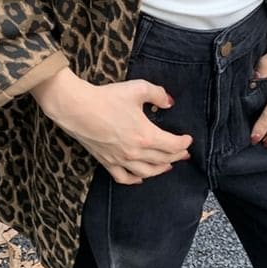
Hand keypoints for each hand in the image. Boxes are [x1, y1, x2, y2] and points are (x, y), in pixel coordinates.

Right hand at [30, 67, 192, 184]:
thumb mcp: (138, 88)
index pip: (172, 145)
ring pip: (147, 171)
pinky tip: (141, 177)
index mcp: (146, 135)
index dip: (183, 143)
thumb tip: (170, 102)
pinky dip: (136, 179)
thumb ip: (158, 94)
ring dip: (161, 169)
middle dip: (176, 156)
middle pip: (163, 159)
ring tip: (169, 165)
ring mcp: (120, 160)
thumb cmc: (108, 97)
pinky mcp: (106, 162)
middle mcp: (135, 152)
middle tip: (184, 153)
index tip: (188, 139)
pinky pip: (124, 177)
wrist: (78, 108)